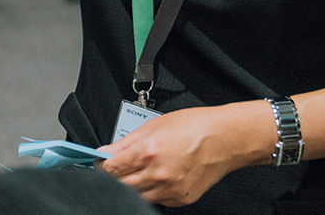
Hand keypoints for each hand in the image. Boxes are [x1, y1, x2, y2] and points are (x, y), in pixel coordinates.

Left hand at [98, 103, 268, 206]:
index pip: (111, 168)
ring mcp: (170, 189)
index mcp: (148, 152)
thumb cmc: (195, 126)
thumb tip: (104, 151)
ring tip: (138, 171)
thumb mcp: (154, 125)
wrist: (226, 139)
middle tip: (116, 168)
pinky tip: (155, 178)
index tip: (98, 163)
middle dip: (114, 177)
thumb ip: (125, 142)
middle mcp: (158, 174)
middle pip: (121, 185)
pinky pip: (157, 200)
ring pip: (137, 196)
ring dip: (131, 186)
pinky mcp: (181, 199)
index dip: (100, 166)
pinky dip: (151, 191)